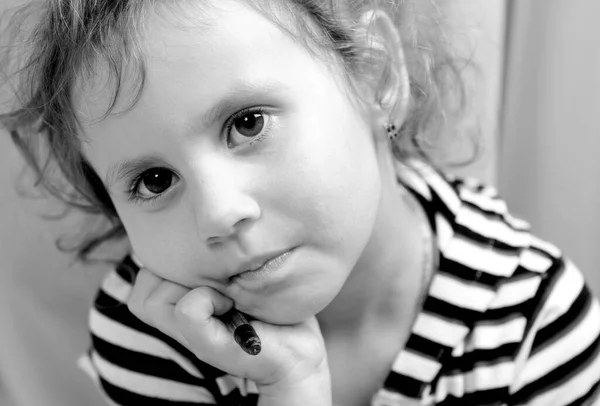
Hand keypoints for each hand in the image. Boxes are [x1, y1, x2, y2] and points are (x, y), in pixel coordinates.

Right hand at [127, 268, 330, 403]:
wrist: (297, 347)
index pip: (145, 269)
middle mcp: (177, 320)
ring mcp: (189, 336)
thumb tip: (197, 225)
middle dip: (178, 269)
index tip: (212, 263)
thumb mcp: (232, 272)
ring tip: (225, 292)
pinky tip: (231, 303)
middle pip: (145, 282)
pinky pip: (187, 310)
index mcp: (180, 299)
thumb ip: (206, 256)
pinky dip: (208, 300)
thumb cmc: (268, 303)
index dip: (171, 257)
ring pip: (154, 296)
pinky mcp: (206, 347)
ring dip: (191, 284)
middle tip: (220, 278)